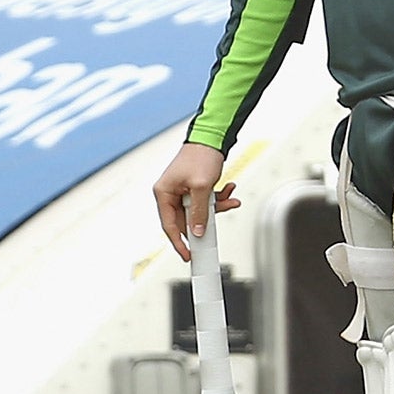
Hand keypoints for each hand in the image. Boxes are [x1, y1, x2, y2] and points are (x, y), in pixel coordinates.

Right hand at [153, 143, 238, 261]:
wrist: (212, 138)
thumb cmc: (200, 155)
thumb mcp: (201, 187)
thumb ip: (199, 212)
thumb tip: (198, 231)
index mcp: (164, 192)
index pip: (169, 225)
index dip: (179, 242)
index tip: (188, 255)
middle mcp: (170, 193)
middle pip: (187, 219)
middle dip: (206, 218)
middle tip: (217, 223)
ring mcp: (182, 191)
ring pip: (199, 210)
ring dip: (217, 206)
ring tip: (229, 199)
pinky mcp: (194, 188)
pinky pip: (205, 201)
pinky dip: (218, 199)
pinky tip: (228, 191)